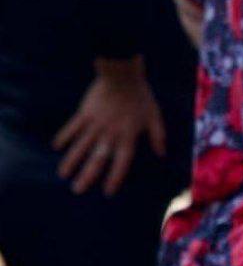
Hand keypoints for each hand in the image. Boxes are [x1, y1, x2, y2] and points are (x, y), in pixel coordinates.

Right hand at [53, 56, 165, 195]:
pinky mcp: (84, 112)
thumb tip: (162, 153)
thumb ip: (158, 135)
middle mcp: (110, 133)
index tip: (108, 191)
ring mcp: (95, 123)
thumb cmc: (141, 95)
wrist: (122, 74)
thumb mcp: (155, 116)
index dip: (115, 177)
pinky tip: (56, 147)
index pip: (122, 161)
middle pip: (97, 158)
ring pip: (81, 146)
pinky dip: (64, 137)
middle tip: (77, 190)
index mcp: (128, 135)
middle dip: (87, 175)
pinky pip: (72, 127)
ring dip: (72, 161)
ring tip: (63, 174)